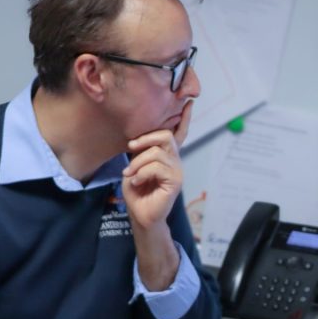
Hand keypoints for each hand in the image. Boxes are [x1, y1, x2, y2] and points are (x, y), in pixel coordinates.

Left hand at [121, 102, 190, 230]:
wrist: (141, 216)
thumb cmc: (137, 192)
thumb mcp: (134, 167)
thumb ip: (140, 153)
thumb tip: (137, 142)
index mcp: (166, 155)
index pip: (179, 134)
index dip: (184, 118)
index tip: (188, 102)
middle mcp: (175, 160)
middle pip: (166, 136)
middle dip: (146, 138)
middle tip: (130, 147)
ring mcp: (177, 170)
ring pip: (157, 152)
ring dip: (138, 162)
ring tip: (129, 173)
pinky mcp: (175, 181)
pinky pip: (157, 167)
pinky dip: (141, 173)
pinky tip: (135, 181)